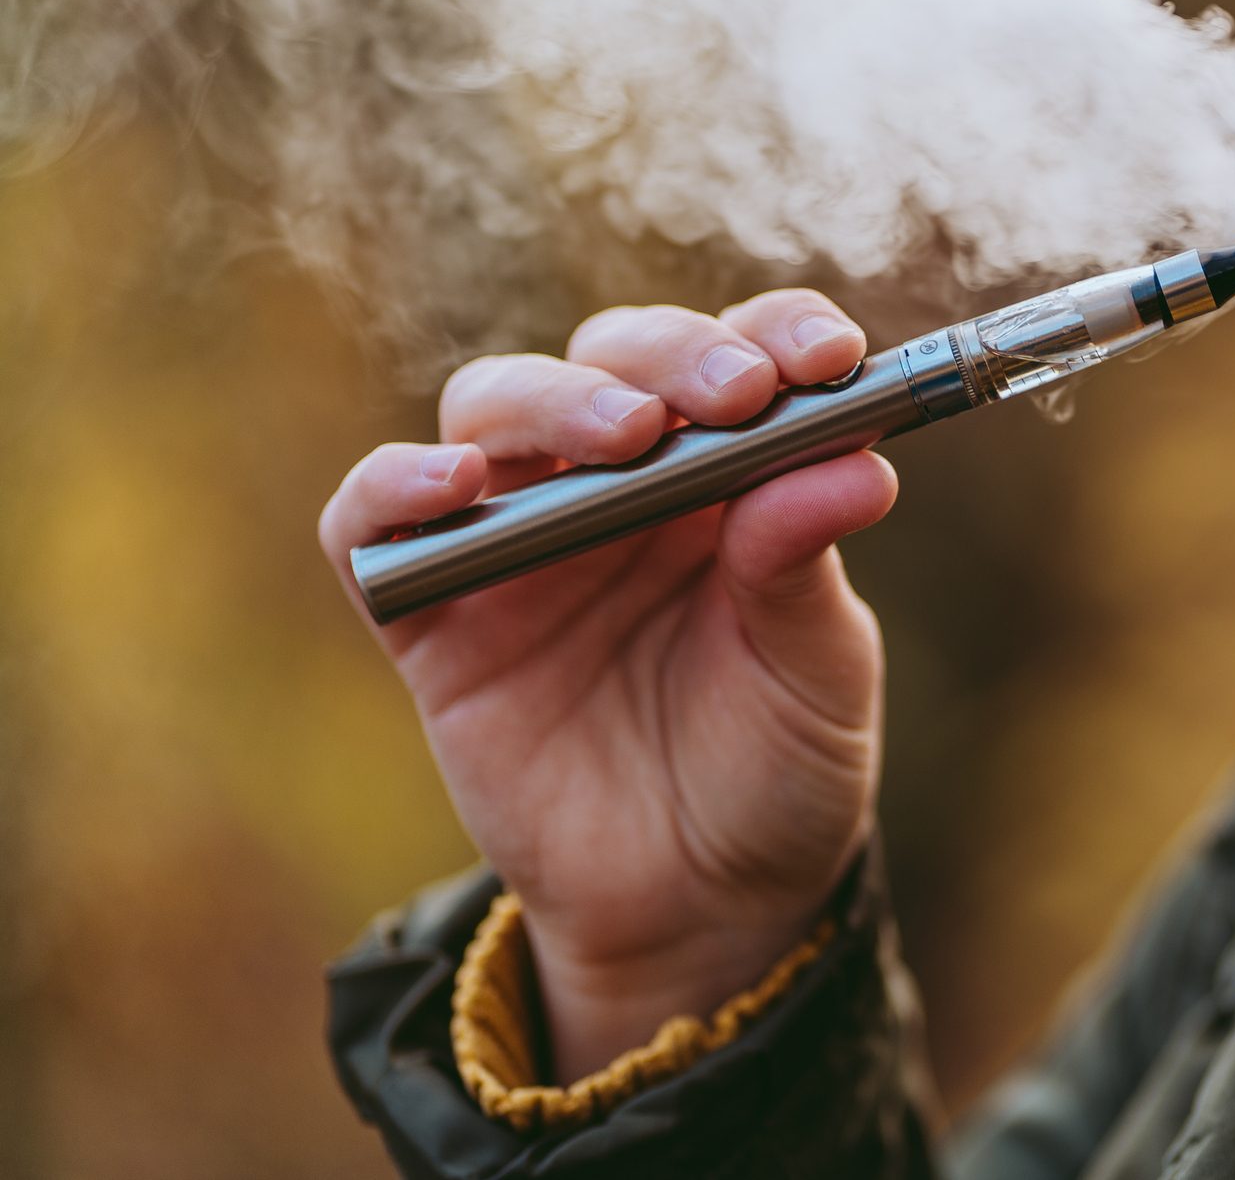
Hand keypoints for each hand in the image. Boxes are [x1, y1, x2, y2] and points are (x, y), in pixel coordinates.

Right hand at [319, 291, 896, 1080]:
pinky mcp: (434, 621)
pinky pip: (370, 527)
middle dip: (670, 355)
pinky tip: (455, 485)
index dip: (778, 332)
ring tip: (625, 438)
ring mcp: (520, 543)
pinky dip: (391, 487)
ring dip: (554, 402)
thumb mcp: (817, 675)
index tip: (830, 356)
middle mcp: (620, 486)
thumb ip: (807, 568)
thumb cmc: (776, 773)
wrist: (700, 911)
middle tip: (732, 394)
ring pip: (494, 409)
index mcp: (729, 477)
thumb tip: (856, 460)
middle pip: (612, 359)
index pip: (741, 358)